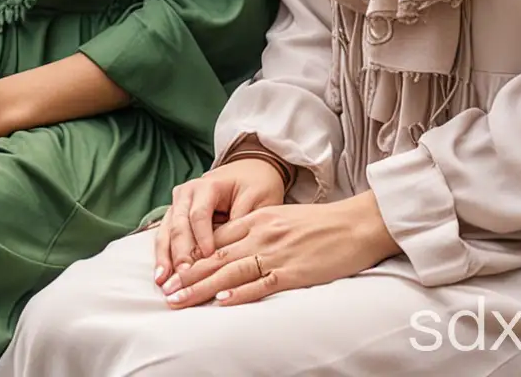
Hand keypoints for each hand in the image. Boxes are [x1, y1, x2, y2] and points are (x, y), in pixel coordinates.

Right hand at [154, 160, 284, 284]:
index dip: (202, 237)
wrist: (250, 171)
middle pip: (179, 223)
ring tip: (163, 280)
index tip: (208, 258)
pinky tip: (161, 274)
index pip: (200, 214)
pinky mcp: (177, 216)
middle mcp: (188, 192)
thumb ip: (242, 224)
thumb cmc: (256, 188)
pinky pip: (166, 235)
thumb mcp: (257, 202)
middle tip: (184, 278)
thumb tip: (230, 252)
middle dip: (180, 252)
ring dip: (165, 256)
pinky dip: (164, 255)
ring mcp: (179, 204)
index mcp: (209, 185)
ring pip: (168, 230)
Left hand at [162, 190, 397, 308]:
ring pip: (230, 271)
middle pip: (215, 255)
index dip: (190, 254)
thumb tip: (232, 248)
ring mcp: (276, 253)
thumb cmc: (321, 224)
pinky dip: (240, 292)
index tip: (170, 269)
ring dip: (202, 287)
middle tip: (165, 290)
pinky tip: (222, 301)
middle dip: (187, 274)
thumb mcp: (282, 219)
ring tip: (180, 299)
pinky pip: (262, 283)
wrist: (355, 224)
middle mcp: (260, 233)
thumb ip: (257, 231)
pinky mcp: (293, 272)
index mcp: (257, 219)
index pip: (214, 237)